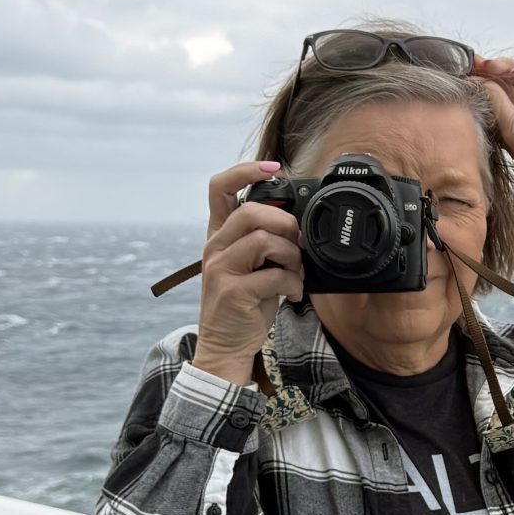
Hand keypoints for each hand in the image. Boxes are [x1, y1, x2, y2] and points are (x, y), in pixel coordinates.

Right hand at [192, 160, 304, 381]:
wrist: (225, 346)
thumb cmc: (244, 304)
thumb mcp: (250, 265)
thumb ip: (264, 240)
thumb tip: (295, 220)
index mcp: (219, 235)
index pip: (220, 188)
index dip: (246, 171)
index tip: (274, 168)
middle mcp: (215, 247)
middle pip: (251, 211)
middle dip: (286, 223)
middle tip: (298, 244)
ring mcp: (221, 269)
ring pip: (264, 240)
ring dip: (292, 256)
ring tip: (296, 273)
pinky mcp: (233, 292)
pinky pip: (274, 275)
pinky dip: (293, 284)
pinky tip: (293, 294)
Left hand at [472, 54, 513, 189]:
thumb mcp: (509, 128)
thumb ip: (495, 101)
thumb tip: (479, 80)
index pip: (495, 98)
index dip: (481, 86)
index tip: (464, 75)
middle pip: (506, 83)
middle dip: (489, 72)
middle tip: (474, 64)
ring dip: (504, 67)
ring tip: (491, 66)